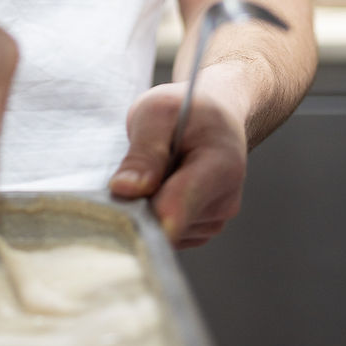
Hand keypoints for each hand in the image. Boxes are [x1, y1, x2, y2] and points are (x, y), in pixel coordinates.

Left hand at [108, 81, 247, 247]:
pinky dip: (155, 214)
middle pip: (165, 222)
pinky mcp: (203, 229)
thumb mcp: (158, 112)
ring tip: (157, 171)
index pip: (178, 208)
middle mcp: (224, 201)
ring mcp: (216, 219)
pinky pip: (166, 234)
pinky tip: (162, 186)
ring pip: (162, 231)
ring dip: (148, 206)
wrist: (215, 117)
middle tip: (140, 167)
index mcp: (220, 167)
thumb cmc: (188, 111)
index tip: (121, 204)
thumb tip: (124, 189)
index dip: (145, 215)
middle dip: (141, 203)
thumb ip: (143, 153)